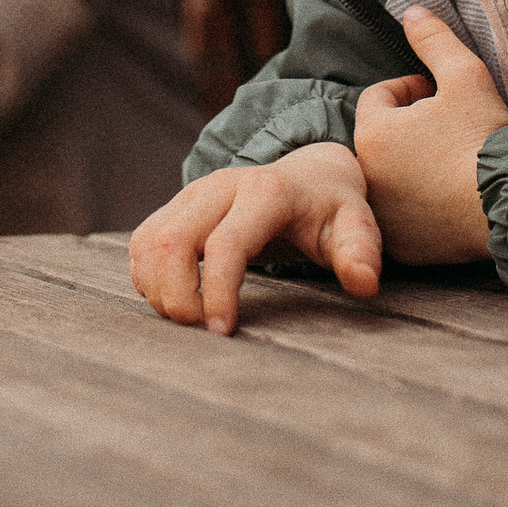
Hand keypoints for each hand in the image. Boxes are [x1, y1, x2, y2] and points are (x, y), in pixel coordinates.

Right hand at [128, 142, 380, 335]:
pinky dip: (148, 277)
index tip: (222, 332)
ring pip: (149, 242)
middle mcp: (220, 186)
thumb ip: (360, 252)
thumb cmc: (331, 210)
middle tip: (202, 331)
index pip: (225, 244)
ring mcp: (193, 192)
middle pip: (173, 242)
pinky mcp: (176, 204)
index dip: (217, 292)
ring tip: (189, 318)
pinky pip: (143, 242)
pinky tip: (176, 297)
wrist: (309, 174)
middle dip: (178, 297)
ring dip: (158, 290)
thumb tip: (364, 284)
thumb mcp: (356, 225)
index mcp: (265, 192)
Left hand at [351, 7, 507, 263]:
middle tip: (447, 127)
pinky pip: (405, 219)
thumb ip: (434, 41)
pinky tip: (452, 199)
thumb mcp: (465, 77)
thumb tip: (412, 11)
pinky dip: (421, 207)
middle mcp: (367, 177)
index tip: (438, 92)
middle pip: (381, 139)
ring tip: (451, 162)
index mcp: (374, 132)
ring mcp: (384, 216)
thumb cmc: (487, 138)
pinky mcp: (404, 248)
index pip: (379, 97)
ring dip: (412, 168)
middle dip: (409, 129)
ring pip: (391, 180)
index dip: (409, 88)